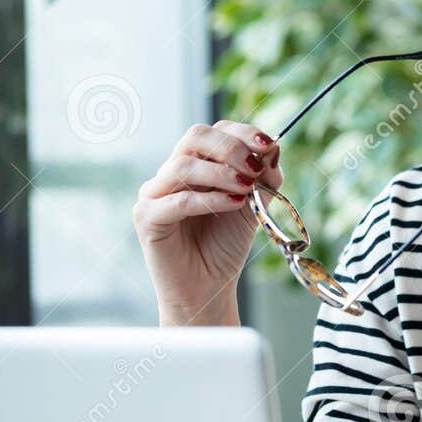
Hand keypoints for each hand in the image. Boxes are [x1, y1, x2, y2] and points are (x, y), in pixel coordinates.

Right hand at [133, 121, 282, 324]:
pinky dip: (209, 199)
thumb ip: (263, 179)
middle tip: (255, 167)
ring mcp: (155, 194)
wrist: (207, 289)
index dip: (242, 133)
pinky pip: (177, 201)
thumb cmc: (225, 246)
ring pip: (183, 166)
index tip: (269, 145)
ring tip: (247, 186)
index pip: (213, 132)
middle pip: (194, 138)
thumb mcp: (253, 207)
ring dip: (221, 172)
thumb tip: (274, 148)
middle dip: (231, 148)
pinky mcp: (147, 218)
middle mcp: (171, 173)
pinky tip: (234, 203)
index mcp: (195, 164)